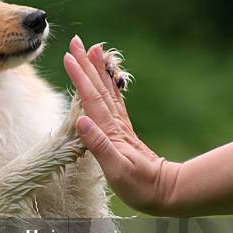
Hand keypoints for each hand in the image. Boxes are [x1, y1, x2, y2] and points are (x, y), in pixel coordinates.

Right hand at [63, 35, 179, 214]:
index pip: (91, 98)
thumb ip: (98, 145)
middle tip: (76, 41)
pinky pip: (114, 101)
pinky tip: (106, 79)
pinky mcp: (123, 131)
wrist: (164, 191)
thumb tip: (81, 120)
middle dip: (86, 64)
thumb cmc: (139, 186)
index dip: (79, 76)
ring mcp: (121, 126)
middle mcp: (115, 123)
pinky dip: (108, 86)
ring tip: (93, 50)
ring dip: (98, 69)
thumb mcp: (116, 170)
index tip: (67, 56)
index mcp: (110, 131)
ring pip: (107, 90)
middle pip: (98, 87)